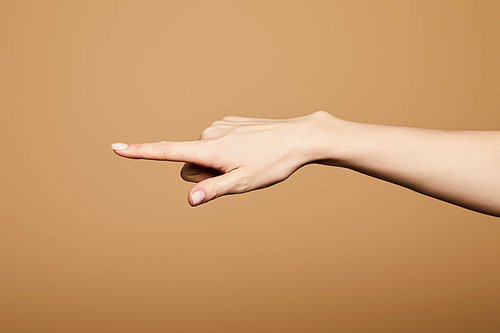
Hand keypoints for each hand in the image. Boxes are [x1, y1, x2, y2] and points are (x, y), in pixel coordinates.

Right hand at [111, 111, 332, 205]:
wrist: (299, 136)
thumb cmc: (272, 163)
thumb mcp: (243, 183)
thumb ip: (214, 190)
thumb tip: (190, 200)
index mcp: (210, 148)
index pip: (167, 151)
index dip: (140, 152)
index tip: (115, 147)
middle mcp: (210, 133)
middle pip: (190, 163)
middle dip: (205, 173)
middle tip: (235, 173)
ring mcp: (220, 125)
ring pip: (204, 153)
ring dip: (218, 162)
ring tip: (246, 161)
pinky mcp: (230, 121)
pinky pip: (217, 142)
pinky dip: (227, 151)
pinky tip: (250, 150)